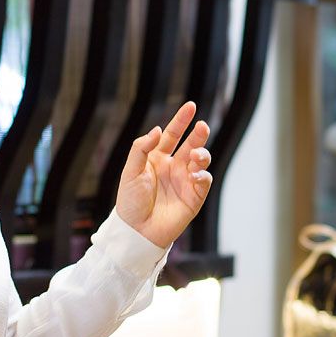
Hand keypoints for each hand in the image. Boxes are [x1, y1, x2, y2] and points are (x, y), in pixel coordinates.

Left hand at [115, 101, 212, 247]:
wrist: (137, 230)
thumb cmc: (130, 201)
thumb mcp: (130, 171)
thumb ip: (141, 148)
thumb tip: (157, 129)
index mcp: (157, 158)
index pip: (172, 135)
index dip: (181, 120)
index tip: (191, 106)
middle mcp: (173, 167)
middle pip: (191, 144)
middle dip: (199, 134)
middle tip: (202, 126)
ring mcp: (185, 181)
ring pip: (201, 160)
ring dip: (202, 153)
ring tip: (196, 156)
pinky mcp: (194, 196)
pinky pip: (204, 180)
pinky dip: (203, 174)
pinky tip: (194, 174)